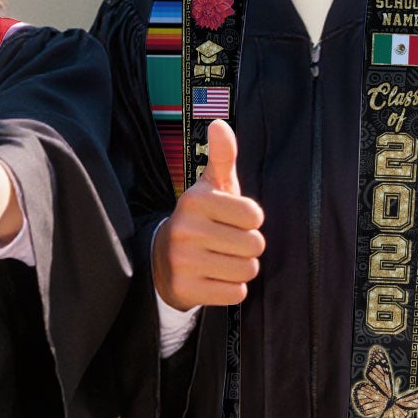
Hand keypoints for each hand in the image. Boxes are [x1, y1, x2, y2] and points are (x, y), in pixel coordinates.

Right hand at [152, 119, 264, 307]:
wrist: (161, 259)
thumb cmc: (200, 220)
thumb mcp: (210, 187)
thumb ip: (222, 156)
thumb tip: (219, 124)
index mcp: (195, 200)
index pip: (255, 216)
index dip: (250, 221)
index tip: (231, 221)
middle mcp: (185, 229)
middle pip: (255, 245)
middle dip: (247, 247)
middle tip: (226, 244)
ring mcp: (183, 261)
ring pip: (247, 270)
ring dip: (241, 268)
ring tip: (220, 260)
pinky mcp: (185, 289)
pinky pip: (235, 293)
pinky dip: (230, 289)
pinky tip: (213, 278)